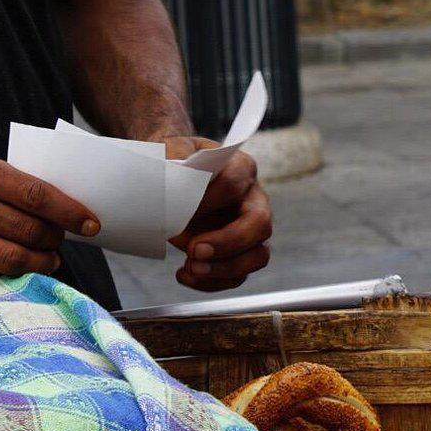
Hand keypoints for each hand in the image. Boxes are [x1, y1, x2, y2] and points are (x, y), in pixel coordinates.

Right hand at [0, 150, 99, 280]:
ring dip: (40, 262)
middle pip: (27, 230)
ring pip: (12, 258)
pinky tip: (19, 267)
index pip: (34, 194)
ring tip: (48, 258)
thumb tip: (68, 208)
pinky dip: (11, 274)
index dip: (69, 212)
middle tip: (60, 240)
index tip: (91, 224)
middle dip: (54, 239)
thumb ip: (11, 183)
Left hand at [161, 136, 271, 291]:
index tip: (179, 208)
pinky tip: (185, 275)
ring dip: (225, 269)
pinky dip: (212, 282)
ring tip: (192, 269)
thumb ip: (173, 156)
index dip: (208, 201)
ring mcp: (251, 230)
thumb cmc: (176, 162)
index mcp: (241, 168)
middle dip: (228, 242)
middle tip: (195, 250)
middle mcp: (254, 200)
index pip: (234, 185)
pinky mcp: (240, 253)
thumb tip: (174, 175)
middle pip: (260, 225)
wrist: (173, 177)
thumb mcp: (170, 149)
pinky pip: (237, 275)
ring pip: (258, 256)